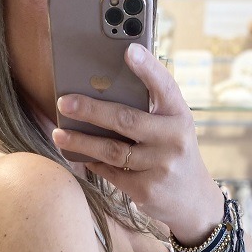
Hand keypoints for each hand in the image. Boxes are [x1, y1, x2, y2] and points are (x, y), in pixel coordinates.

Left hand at [52, 44, 221, 244]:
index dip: (147, 68)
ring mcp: (160, 167)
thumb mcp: (173, 127)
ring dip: (81, 141)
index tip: (129, 50)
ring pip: (111, 150)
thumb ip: (150, 108)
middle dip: (91, 109)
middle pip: (126, 120)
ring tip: (58, 134)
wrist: (193, 201)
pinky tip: (77, 155)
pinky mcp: (146, 190)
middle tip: (63, 102)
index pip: (165, 86)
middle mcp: (173, 140)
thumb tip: (104, 86)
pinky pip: (110, 173)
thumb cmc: (174, 152)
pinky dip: (91, 162)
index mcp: (180, 116)